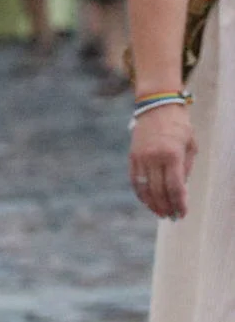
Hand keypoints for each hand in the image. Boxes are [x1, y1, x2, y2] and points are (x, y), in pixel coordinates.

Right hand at [129, 103, 197, 219]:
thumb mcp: (190, 146)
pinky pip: (135, 180)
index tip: (182, 214)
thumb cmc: (178, 125)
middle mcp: (154, 157)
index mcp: (172, 154)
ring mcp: (141, 157)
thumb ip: (185, 169)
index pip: (175, 187)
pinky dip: (141, 193)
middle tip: (171, 217)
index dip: (179, 204)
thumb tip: (180, 192)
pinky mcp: (132, 156)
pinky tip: (147, 200)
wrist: (157, 105)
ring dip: (152, 204)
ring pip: (145, 188)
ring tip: (160, 212)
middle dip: (166, 207)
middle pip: (159, 191)